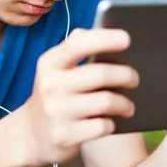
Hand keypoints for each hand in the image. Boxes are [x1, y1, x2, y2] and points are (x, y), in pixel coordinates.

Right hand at [19, 28, 138, 166]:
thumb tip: (103, 31)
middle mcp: (50, 85)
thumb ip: (76, 46)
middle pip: (100, 75)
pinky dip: (112, 124)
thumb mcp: (56, 68)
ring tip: (129, 105)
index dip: (104, 39)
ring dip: (124, 103)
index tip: (127, 38)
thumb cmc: (55, 93)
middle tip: (135, 78)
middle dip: (125, 75)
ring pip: (106, 102)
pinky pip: (102, 126)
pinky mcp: (64, 136)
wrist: (31, 134)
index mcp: (49, 63)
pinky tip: (113, 122)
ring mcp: (56, 112)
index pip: (77, 45)